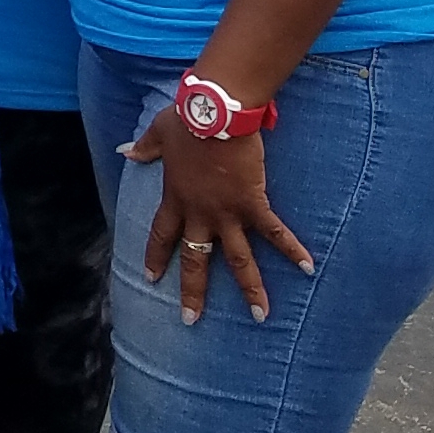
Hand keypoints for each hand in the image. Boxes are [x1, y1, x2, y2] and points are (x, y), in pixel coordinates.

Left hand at [123, 108, 314, 325]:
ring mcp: (226, 212)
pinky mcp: (253, 203)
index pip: (161, 234)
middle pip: (195, 258)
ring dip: (250, 288)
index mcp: (175, 197)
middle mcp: (199, 213)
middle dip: (193, 291)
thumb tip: (125, 152)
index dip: (155, 256)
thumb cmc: (187, 118)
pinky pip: (274, 232)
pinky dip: (291, 249)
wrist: (214, 112)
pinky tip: (308, 268)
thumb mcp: (159, 133)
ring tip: (260, 316)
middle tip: (192, 320)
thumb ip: (144, 148)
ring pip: (237, 259)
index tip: (150, 278)